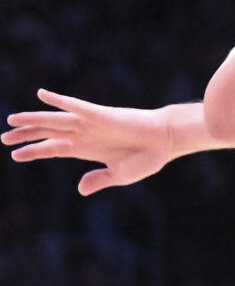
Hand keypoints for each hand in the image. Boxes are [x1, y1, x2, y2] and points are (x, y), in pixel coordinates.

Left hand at [5, 91, 179, 193]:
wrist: (166, 141)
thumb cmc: (147, 158)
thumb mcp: (120, 175)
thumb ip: (99, 180)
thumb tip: (80, 190)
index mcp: (88, 149)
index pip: (54, 148)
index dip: (34, 151)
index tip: (15, 155)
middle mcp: (84, 134)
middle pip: (48, 133)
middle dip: (25, 135)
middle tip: (4, 138)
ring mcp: (90, 123)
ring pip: (54, 121)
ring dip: (33, 120)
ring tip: (11, 120)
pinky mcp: (100, 114)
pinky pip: (75, 105)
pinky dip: (58, 101)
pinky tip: (42, 95)